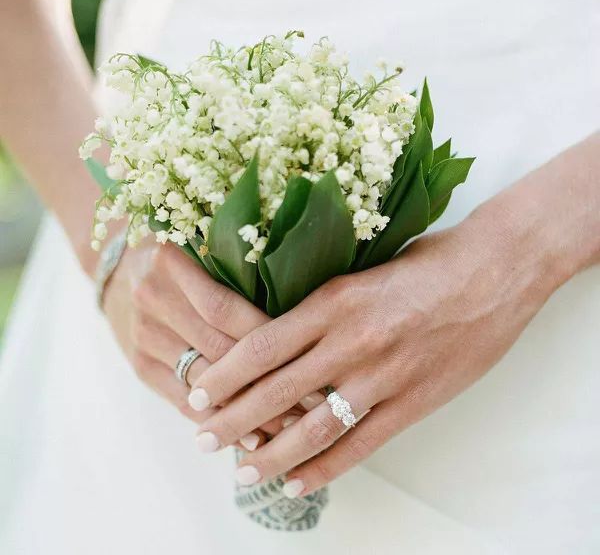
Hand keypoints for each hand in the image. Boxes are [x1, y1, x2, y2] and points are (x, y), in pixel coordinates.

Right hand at [103, 236, 308, 447]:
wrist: (116, 270)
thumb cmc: (180, 256)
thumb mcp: (200, 246)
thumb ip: (237, 269)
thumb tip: (298, 312)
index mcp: (170, 262)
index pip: (226, 308)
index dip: (269, 334)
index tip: (312, 356)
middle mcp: (152, 299)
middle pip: (219, 348)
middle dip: (270, 379)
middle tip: (317, 402)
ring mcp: (143, 336)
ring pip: (204, 382)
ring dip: (250, 409)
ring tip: (293, 427)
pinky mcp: (140, 366)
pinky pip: (181, 401)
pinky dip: (218, 421)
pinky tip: (250, 438)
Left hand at [188, 206, 563, 494]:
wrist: (496, 270)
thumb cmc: (428, 261)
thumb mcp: (363, 270)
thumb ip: (322, 304)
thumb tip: (279, 333)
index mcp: (334, 300)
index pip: (260, 347)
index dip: (223, 377)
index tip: (197, 395)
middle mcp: (352, 341)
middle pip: (276, 393)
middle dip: (231, 421)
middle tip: (201, 439)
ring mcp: (384, 376)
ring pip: (313, 430)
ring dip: (271, 456)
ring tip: (241, 472)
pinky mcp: (415, 402)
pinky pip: (361, 446)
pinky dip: (325, 470)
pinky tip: (298, 484)